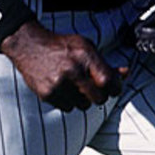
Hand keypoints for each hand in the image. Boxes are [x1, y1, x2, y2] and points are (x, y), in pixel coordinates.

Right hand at [0, 21, 127, 111]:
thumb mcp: (85, 47)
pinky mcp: (47, 94)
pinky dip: (67, 101)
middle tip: (93, 88)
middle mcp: (72, 70)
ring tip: (73, 85)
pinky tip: (62, 88)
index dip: (115, 88)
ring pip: (83, 105)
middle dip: (99, 95)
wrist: (29, 46)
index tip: (113, 88)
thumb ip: (105, 63)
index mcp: (84, 56)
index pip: (109, 82)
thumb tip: (125, 73)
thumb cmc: (61, 46)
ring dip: (82, 99)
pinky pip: (67, 108)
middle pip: (99, 98)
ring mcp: (58, 84)